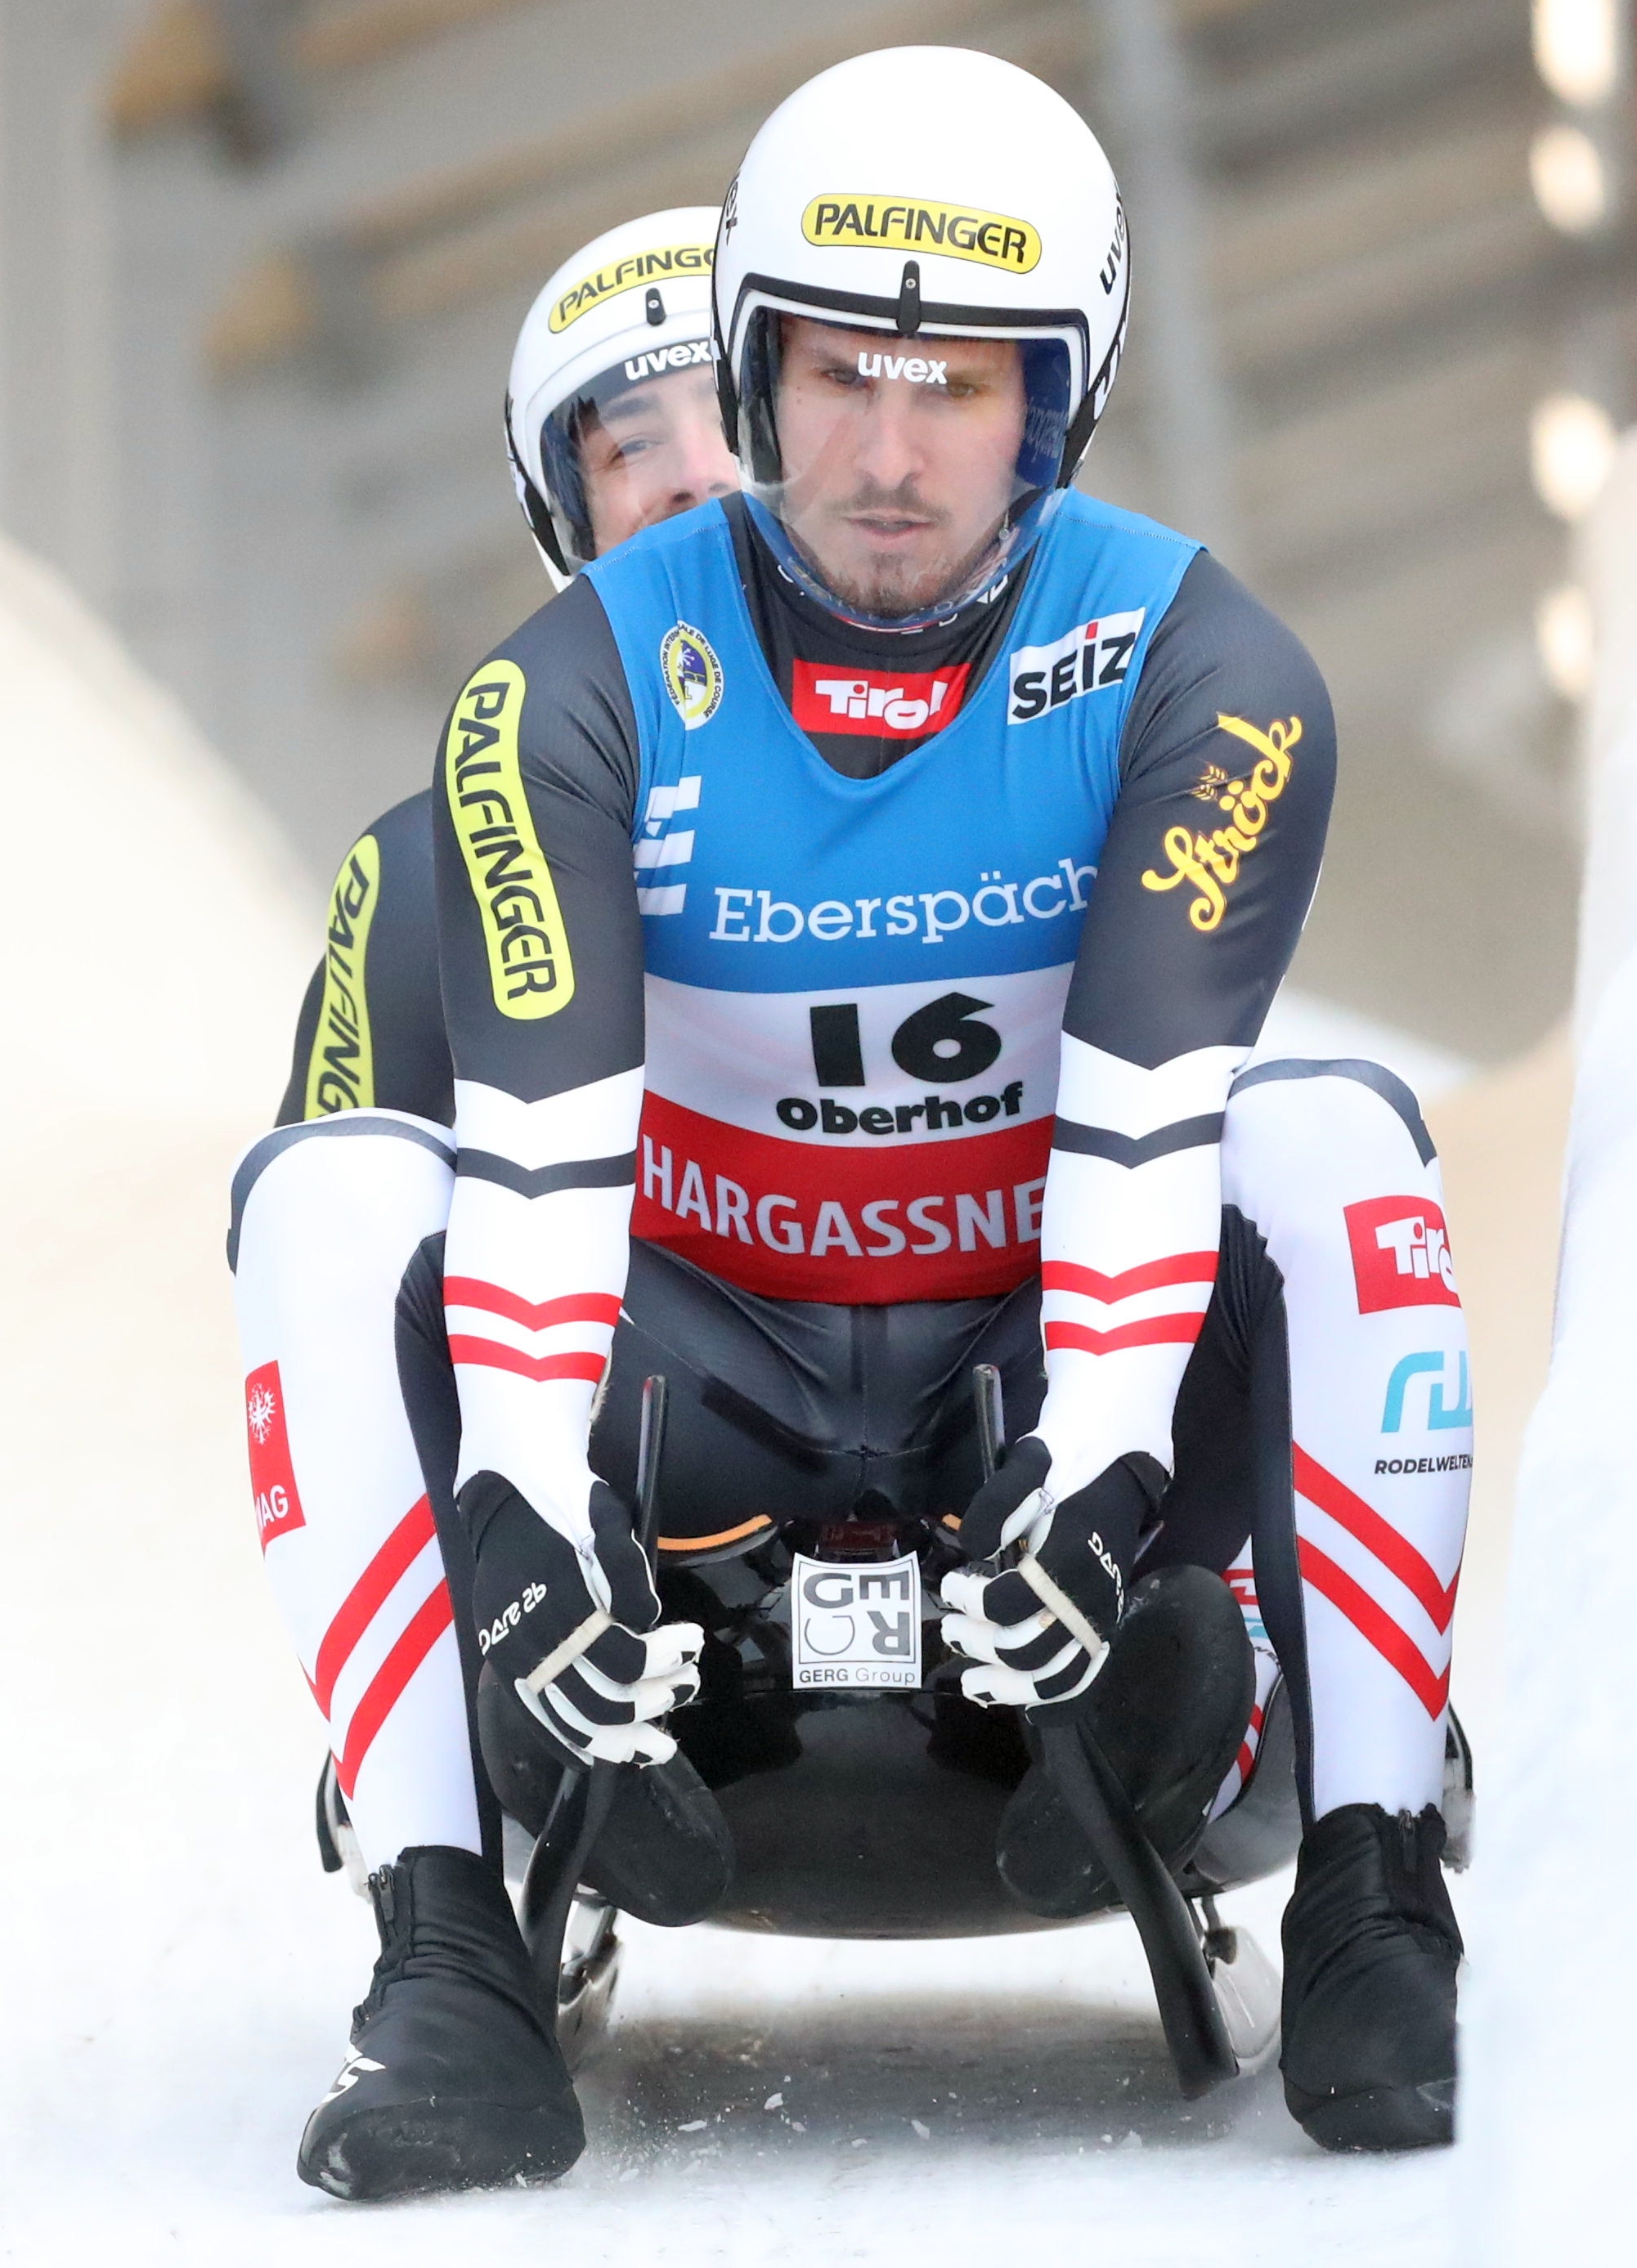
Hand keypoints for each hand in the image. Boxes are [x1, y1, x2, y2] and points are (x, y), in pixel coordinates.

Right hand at [463, 1473, 701, 1765]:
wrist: (504, 1497)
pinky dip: (577, 1742)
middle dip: (653, 1701)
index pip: (623, 1657)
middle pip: (600, 1700)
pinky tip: (609, 1752)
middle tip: (688, 1685)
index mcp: (560, 1603)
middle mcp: (534, 1639)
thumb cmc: (563, 1505)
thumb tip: (645, 1621)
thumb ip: (627, 1573)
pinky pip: (542, 1719)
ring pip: (571, 1722)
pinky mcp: (507, 1665)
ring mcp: (515, 1658)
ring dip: (624, 1739)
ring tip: (661, 1743)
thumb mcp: (606, 1519)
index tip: (694, 1642)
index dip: (666, 1657)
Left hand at [940, 1439, 1156, 1712]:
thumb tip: (975, 1549)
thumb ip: (998, 1504)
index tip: (952, 1584)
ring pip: (1059, 1676)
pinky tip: (1029, 1709)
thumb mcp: (1029, 1465)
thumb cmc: (1068, 1466)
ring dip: (1010, 1687)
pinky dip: (1056, 1701)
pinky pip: (1086, 1679)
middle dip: (980, 1645)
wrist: (1118, 1469)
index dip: (971, 1601)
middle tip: (951, 1629)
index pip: (1011, 1602)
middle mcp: (1090, 1596)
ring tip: (972, 1683)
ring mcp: (1102, 1616)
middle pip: (1029, 1648)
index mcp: (1069, 1557)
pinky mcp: (1104, 1627)